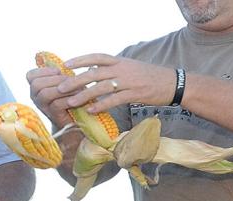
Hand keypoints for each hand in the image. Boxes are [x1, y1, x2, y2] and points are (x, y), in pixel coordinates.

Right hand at [26, 65, 78, 128]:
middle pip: (36, 84)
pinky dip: (68, 99)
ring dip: (63, 88)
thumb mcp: (67, 82)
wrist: (79, 120)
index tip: (58, 70)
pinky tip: (79, 98)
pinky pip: (56, 104)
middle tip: (70, 79)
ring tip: (77, 87)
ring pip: (45, 94)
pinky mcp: (52, 116)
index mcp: (37, 87)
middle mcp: (35, 98)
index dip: (43, 71)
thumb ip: (65, 73)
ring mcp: (43, 108)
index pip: (30, 75)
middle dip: (54, 79)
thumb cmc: (73, 97)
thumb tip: (76, 64)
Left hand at [58, 54, 178, 113]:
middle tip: (60, 88)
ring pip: (101, 87)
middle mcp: (122, 69)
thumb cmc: (150, 77)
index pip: (96, 57)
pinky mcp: (134, 94)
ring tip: (71, 103)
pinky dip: (101, 105)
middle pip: (93, 73)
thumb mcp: (130, 68)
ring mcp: (128, 81)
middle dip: (75, 81)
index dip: (80, 60)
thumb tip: (96, 74)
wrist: (172, 83)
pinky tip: (90, 111)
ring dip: (84, 95)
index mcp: (120, 61)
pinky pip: (114, 100)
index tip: (66, 64)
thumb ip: (114, 70)